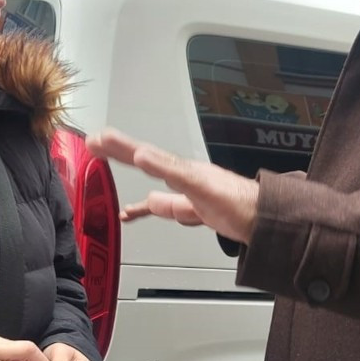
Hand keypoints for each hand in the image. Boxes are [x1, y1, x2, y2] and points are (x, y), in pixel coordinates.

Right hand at [86, 128, 258, 243]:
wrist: (264, 221)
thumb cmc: (238, 201)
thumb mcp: (199, 184)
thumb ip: (170, 170)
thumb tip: (140, 155)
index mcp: (181, 168)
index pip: (143, 153)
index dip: (119, 146)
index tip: (97, 139)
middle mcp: (183, 176)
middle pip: (145, 162)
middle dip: (119, 154)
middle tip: (96, 144)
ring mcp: (188, 193)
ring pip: (152, 182)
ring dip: (131, 178)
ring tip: (108, 173)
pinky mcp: (194, 209)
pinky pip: (165, 207)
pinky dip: (149, 208)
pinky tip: (138, 212)